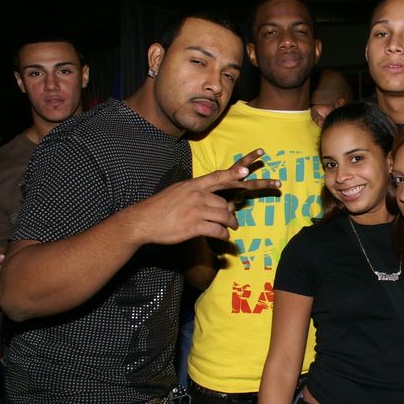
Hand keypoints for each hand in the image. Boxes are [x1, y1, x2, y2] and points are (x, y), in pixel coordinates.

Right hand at [129, 149, 279, 244]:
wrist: (142, 221)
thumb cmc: (161, 208)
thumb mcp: (178, 193)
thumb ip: (197, 193)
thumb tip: (214, 199)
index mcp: (194, 185)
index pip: (219, 176)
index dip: (235, 172)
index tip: (250, 167)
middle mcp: (197, 195)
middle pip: (226, 201)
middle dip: (240, 204)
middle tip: (261, 199)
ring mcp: (196, 210)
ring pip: (225, 216)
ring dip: (230, 223)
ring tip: (230, 227)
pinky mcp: (194, 226)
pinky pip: (217, 230)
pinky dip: (222, 235)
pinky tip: (221, 236)